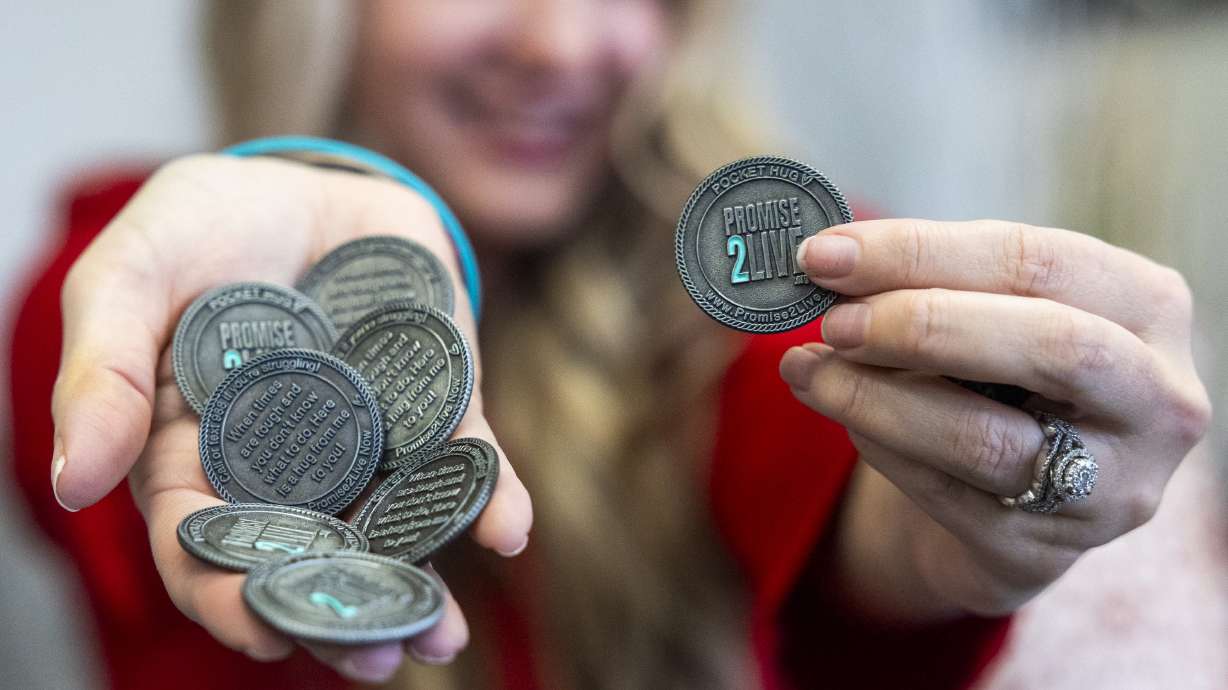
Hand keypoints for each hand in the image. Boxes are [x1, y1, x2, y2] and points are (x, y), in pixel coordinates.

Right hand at [50, 154, 532, 681]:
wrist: (301, 179)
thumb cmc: (201, 231)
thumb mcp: (130, 276)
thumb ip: (102, 370)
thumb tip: (72, 481)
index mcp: (199, 455)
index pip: (207, 544)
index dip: (229, 593)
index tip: (265, 629)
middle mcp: (288, 465)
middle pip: (307, 556)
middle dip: (337, 612)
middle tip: (373, 655)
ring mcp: (368, 439)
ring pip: (390, 526)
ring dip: (420, 583)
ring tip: (442, 636)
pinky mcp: (434, 401)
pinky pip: (462, 455)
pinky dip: (488, 492)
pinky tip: (507, 526)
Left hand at [779, 219, 1209, 618]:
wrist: (1017, 497)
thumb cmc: (1002, 374)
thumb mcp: (987, 312)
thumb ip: (928, 282)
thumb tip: (828, 263)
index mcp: (1147, 307)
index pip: (1036, 261)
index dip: (921, 252)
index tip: (827, 254)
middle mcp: (1155, 400)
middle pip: (1049, 346)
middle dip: (920, 325)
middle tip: (832, 319)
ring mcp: (1109, 488)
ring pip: (985, 437)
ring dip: (875, 397)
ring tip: (808, 368)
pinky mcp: (1041, 550)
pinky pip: (942, 494)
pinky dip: (878, 445)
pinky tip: (839, 413)